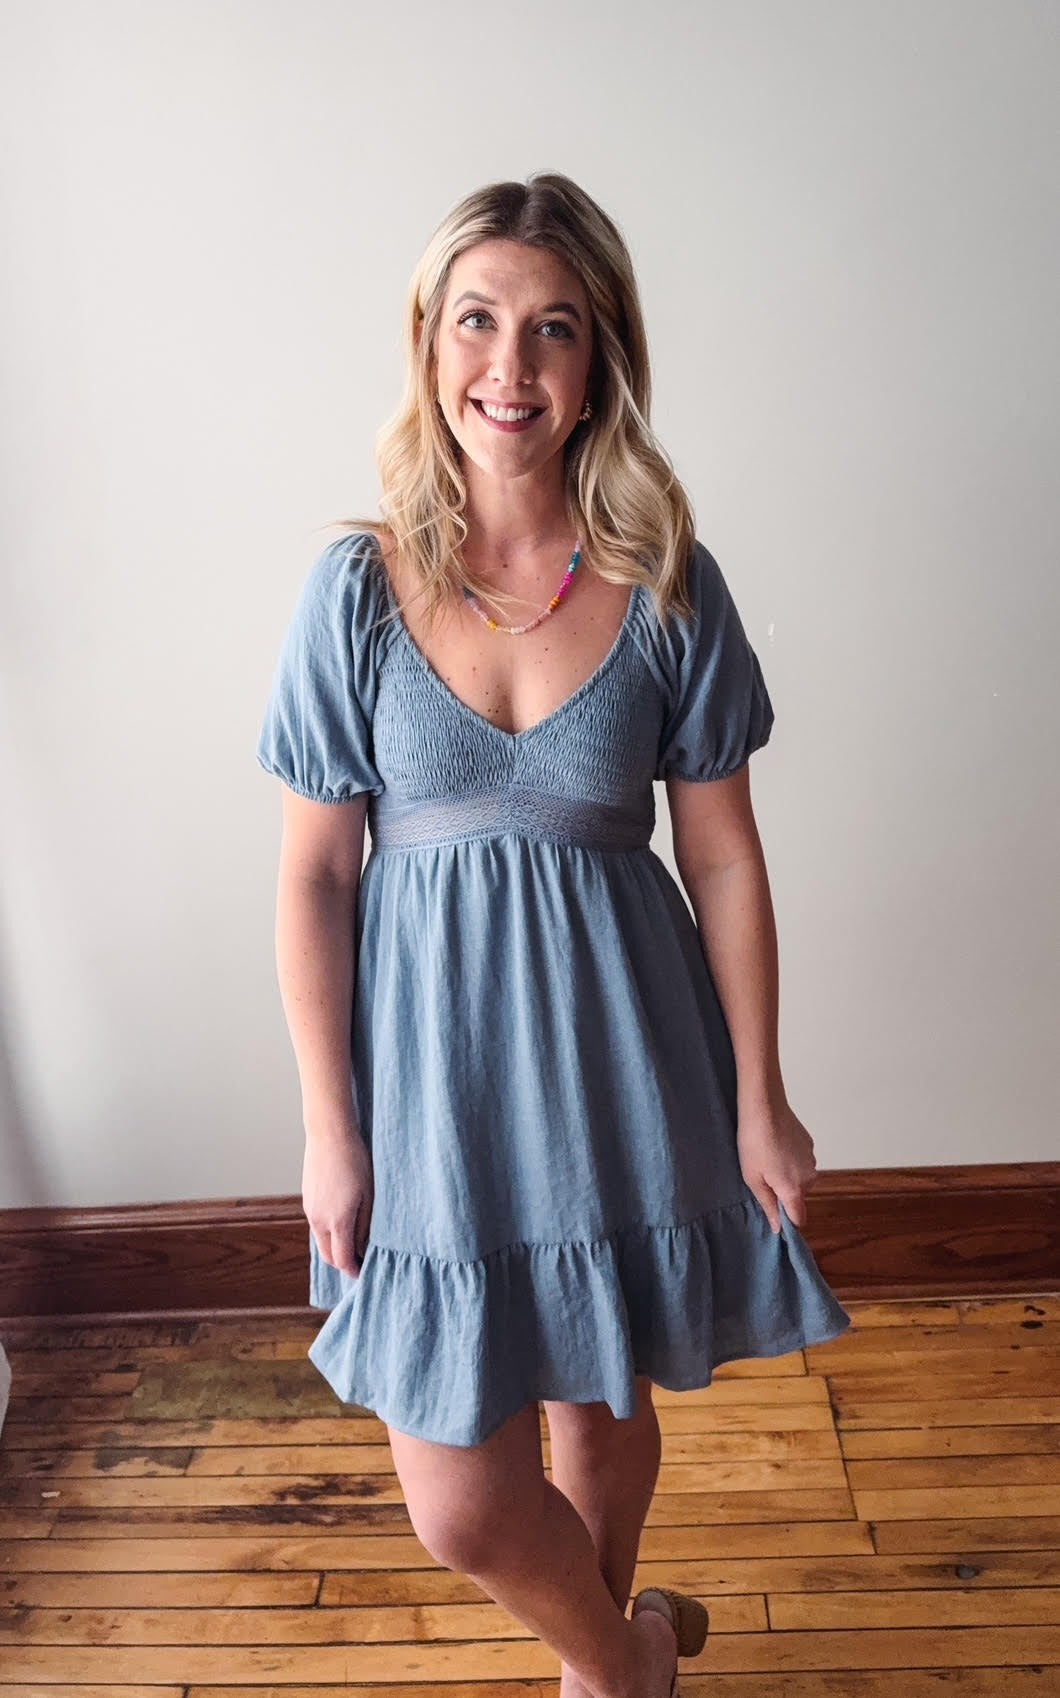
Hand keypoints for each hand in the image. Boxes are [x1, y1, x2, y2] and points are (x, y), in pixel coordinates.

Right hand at [301, 1121, 373, 1277]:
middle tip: (361, 1260)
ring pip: (322, 1241)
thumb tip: (363, 1247)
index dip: (354, 1270)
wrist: (329, 1134)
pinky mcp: (307, 1200)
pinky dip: (329, 1232)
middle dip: (343, 1263)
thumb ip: (365, 1225)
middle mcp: (319, 1220)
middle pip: (329, 1256)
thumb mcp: (369, 1195)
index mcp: (337, 1221)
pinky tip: (342, 1220)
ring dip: (335, 1246)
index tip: (365, 1271)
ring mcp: (310, 1210)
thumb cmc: (354, 1161)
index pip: (342, 1260)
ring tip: (354, 1240)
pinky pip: (317, 1226)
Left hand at [736, 1097, 818, 1234]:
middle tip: (762, 1175)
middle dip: (783, 1192)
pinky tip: (775, 1145)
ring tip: (767, 1157)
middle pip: (798, 1197)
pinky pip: (801, 1161)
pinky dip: (791, 1159)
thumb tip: (778, 1228)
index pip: (799, 1219)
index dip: (787, 1220)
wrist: (764, 1107)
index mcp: (794, 1190)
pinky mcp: (810, 1144)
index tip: (773, 1212)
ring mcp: (812, 1159)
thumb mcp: (753, 1179)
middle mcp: (809, 1178)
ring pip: (800, 1178)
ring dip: (787, 1174)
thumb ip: (768, 1205)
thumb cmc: (754, 1143)